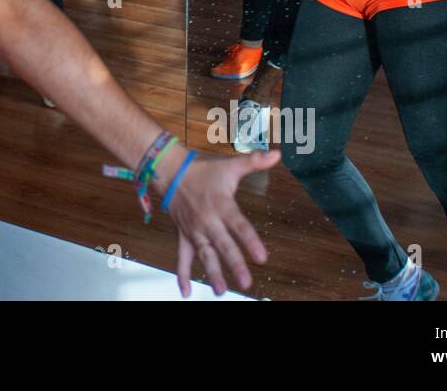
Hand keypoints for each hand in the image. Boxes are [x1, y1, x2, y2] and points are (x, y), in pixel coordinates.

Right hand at [167, 150, 279, 296]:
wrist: (168, 170)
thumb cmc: (203, 169)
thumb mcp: (229, 164)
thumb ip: (254, 161)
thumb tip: (277, 154)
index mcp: (221, 205)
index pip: (239, 225)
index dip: (250, 241)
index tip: (262, 258)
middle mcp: (207, 221)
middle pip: (223, 245)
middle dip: (234, 264)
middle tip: (246, 282)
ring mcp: (194, 231)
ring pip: (204, 254)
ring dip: (212, 273)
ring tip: (220, 291)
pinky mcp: (184, 235)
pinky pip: (182, 257)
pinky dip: (182, 274)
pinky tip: (186, 292)